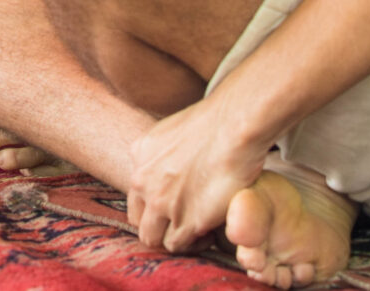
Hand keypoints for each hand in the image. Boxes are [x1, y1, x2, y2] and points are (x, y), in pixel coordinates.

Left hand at [125, 90, 275, 253]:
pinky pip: (178, 245)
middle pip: (139, 219)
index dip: (153, 205)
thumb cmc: (218, 123)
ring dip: (173, 238)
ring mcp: (161, 202)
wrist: (233, 127)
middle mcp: (143, 180)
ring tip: (197, 232)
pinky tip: (208, 233)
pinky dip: (191, 244)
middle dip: (158, 226)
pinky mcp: (186, 220)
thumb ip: (167, 151)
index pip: (136, 192)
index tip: (173, 207)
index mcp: (139, 154)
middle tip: (183, 225)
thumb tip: (177, 160)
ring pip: (154, 237)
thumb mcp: (176, 130)